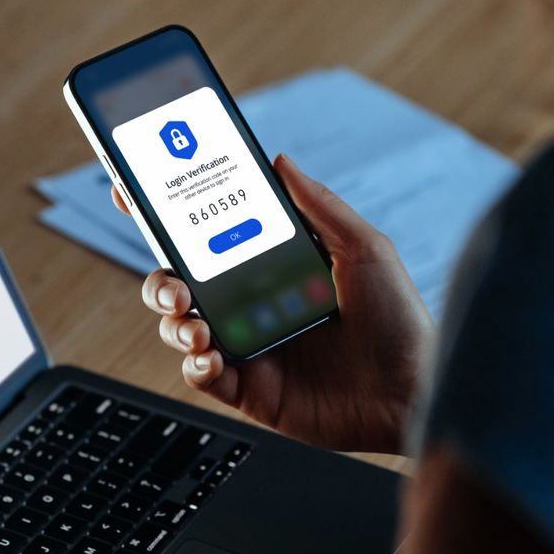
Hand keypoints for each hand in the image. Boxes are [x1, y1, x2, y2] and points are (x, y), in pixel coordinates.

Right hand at [112, 154, 432, 453]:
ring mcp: (247, 347)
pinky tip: (212, 356)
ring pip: (181, 328)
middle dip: (160, 278)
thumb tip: (279, 161)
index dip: (168, 217)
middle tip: (174, 280)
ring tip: (195, 321)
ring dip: (174, 321)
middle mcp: (251, 305)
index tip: (135, 192)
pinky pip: (201, 376)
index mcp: (272, 267)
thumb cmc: (401, 322)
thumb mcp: (365, 250)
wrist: (419, 393)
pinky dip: (195, 364)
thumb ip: (319, 206)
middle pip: (180, 284)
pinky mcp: (249, 390)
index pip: (209, 237)